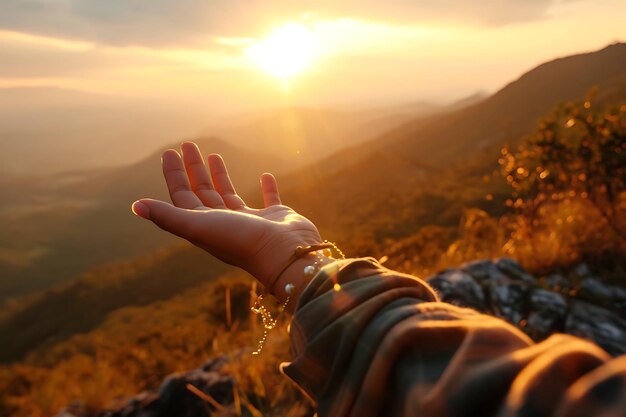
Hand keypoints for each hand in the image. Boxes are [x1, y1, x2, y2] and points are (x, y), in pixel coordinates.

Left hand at [131, 142, 322, 291]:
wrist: (284, 253)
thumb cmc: (240, 240)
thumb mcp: (199, 226)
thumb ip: (168, 217)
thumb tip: (135, 206)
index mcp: (205, 226)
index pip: (183, 197)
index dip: (174, 175)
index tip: (169, 152)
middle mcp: (225, 224)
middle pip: (203, 192)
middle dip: (193, 169)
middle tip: (188, 144)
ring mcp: (250, 221)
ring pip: (229, 194)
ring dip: (220, 175)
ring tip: (214, 154)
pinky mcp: (275, 217)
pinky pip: (269, 199)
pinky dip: (267, 188)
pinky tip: (265, 175)